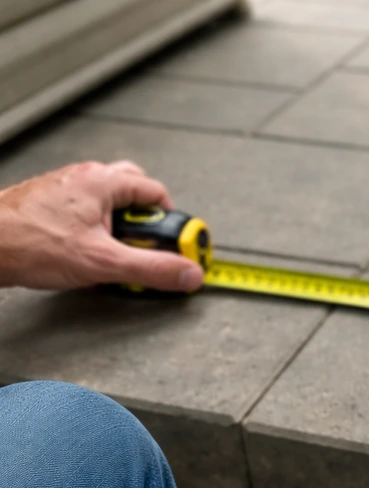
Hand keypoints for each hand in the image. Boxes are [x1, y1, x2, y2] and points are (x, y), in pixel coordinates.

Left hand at [0, 161, 204, 291]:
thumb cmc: (26, 243)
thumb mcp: (103, 262)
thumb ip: (152, 268)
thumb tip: (187, 273)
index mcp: (102, 181)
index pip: (156, 194)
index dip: (172, 223)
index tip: (179, 246)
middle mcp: (83, 179)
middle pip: (133, 193)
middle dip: (146, 225)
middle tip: (148, 249)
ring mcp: (63, 190)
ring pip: (108, 205)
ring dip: (120, 231)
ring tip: (116, 256)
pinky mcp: (48, 206)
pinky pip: (86, 215)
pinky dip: (97, 234)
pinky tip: (89, 256)